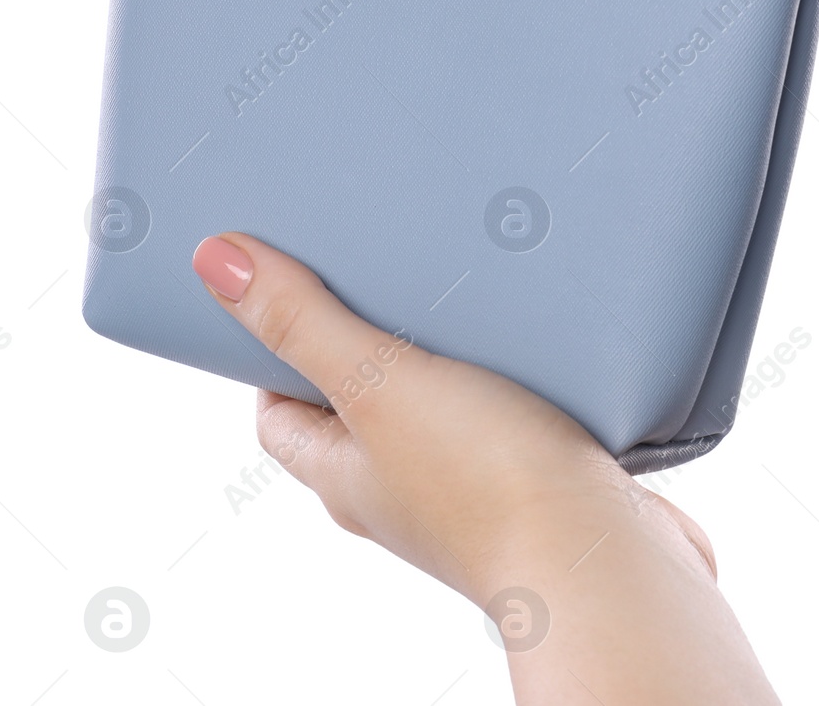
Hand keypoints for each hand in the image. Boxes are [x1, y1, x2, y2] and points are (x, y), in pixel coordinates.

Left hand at [192, 232, 776, 704]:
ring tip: (463, 288)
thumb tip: (215, 261)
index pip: (281, 414)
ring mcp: (471, 487)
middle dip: (365, 340)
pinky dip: (511, 375)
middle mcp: (400, 488)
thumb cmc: (486, 486)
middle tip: (380, 269)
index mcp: (345, 474)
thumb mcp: (378, 384)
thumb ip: (304, 323)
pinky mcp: (539, 475)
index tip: (288, 288)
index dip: (274, 354)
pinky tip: (537, 339)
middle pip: (360, 407)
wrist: (602, 556)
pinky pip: (509, 414)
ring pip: (439, 408)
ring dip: (446, 355)